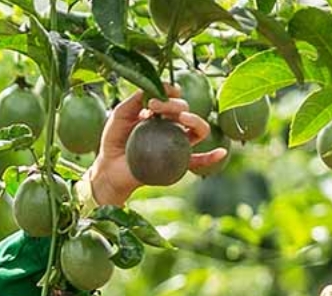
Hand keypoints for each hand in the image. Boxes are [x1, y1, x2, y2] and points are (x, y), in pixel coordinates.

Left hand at [84, 87, 227, 206]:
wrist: (109, 169)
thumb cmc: (114, 141)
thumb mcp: (120, 115)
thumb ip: (134, 99)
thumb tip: (155, 88)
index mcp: (161, 114)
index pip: (173, 98)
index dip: (169, 92)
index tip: (152, 98)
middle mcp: (172, 127)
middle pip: (185, 111)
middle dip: (174, 104)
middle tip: (154, 106)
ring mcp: (177, 145)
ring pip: (199, 130)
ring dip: (196, 120)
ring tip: (183, 118)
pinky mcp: (177, 164)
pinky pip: (199, 161)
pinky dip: (212, 157)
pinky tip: (222, 152)